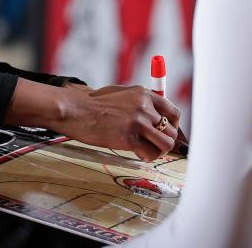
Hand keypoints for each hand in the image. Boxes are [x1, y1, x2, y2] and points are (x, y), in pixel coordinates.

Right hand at [56, 84, 180, 161]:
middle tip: (156, 145)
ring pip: (165, 144)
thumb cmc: (95, 104)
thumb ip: (140, 102)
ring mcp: (138, 123)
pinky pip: (149, 153)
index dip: (173, 125)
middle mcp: (145, 107)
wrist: (77, 111)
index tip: (168, 132)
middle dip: (165, 140)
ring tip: (148, 151)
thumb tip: (156, 117)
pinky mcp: (129, 139)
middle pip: (171, 130)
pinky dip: (147, 157)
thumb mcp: (122, 94)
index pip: (173, 112)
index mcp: (144, 94)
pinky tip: (139, 154)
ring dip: (159, 151)